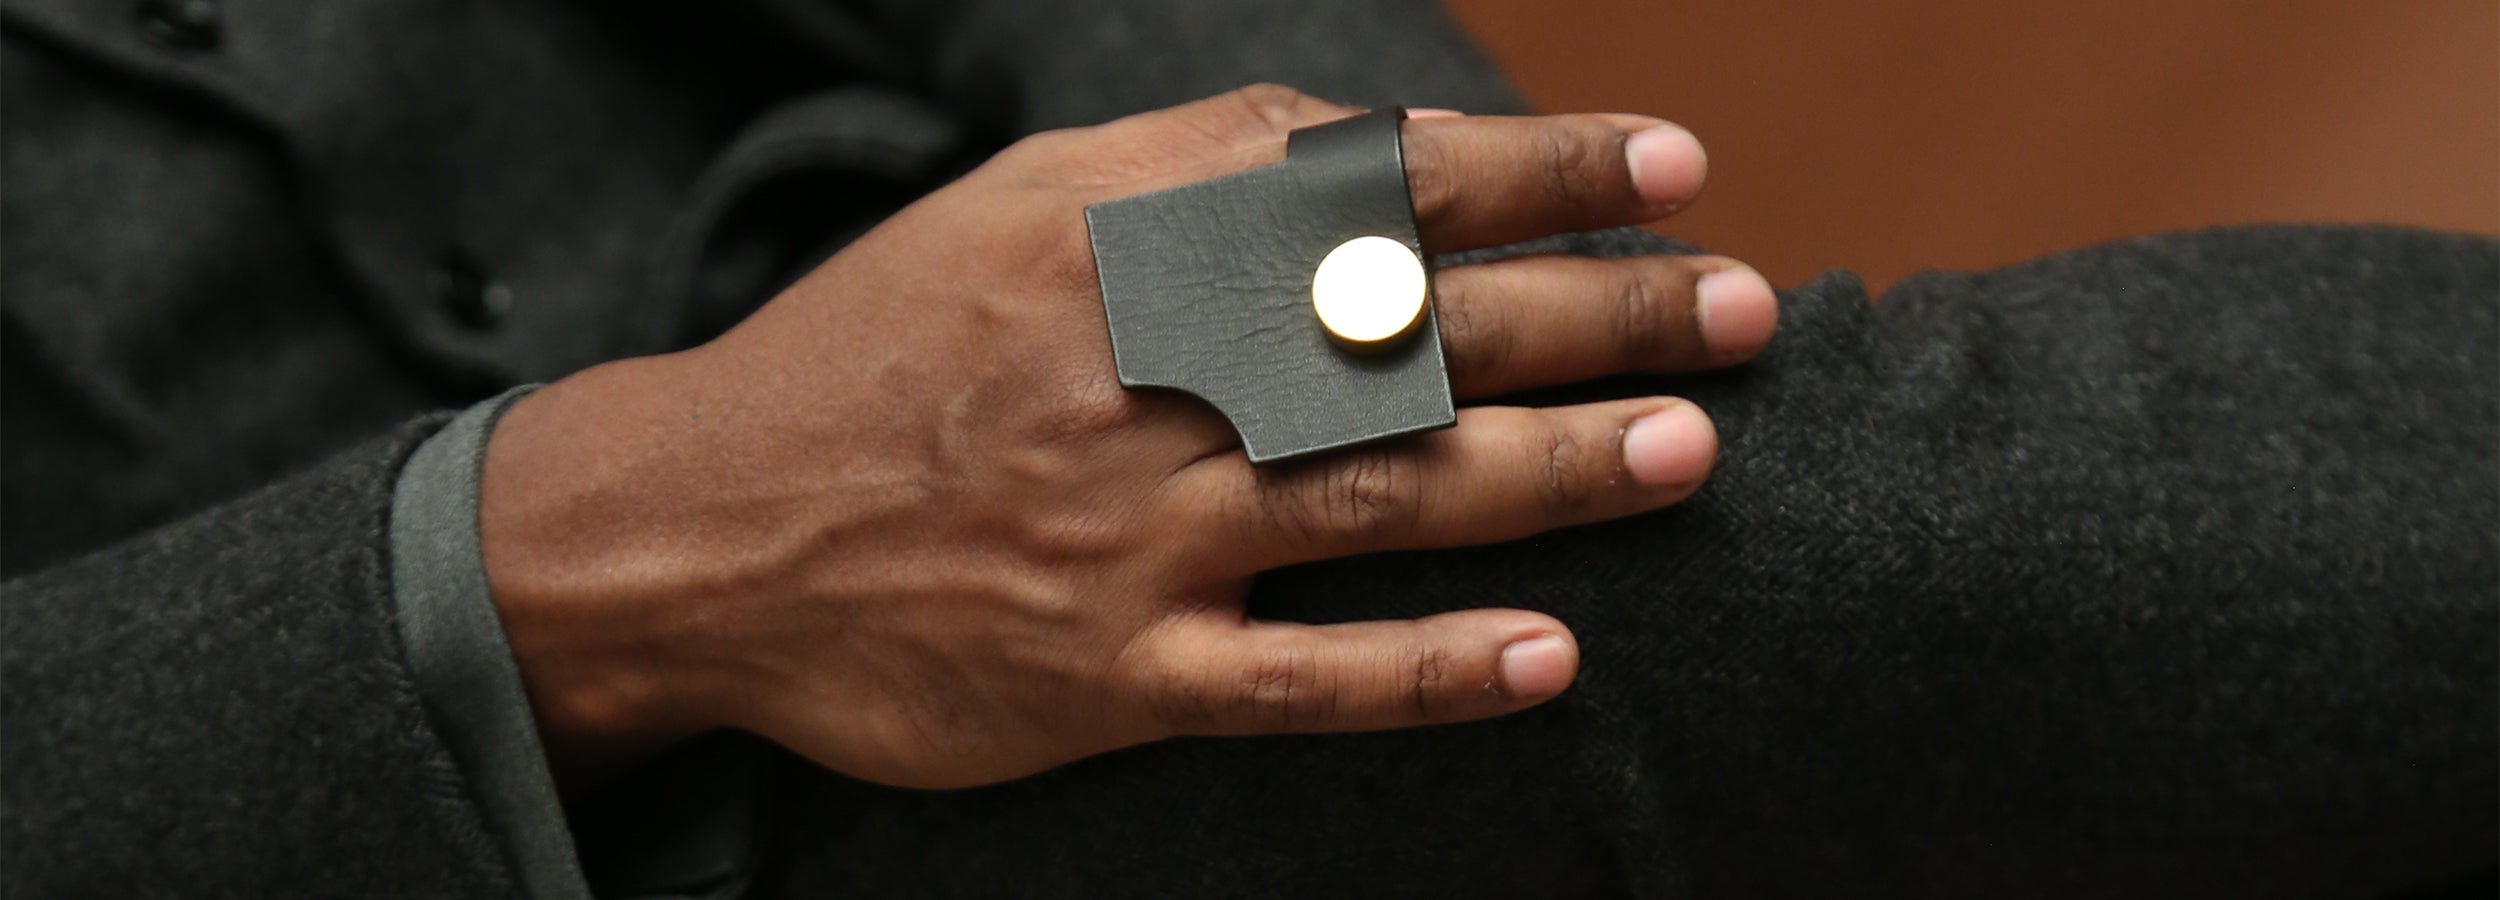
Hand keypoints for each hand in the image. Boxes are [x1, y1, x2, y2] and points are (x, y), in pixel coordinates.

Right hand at [477, 85, 1778, 789]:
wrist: (700, 529)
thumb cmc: (884, 350)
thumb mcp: (1016, 204)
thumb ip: (1195, 164)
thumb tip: (1375, 142)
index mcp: (1125, 251)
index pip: (1376, 193)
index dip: (1536, 177)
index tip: (1668, 168)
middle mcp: (1144, 384)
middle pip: (1413, 342)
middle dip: (1595, 316)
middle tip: (1742, 309)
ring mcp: (1131, 540)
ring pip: (1383, 501)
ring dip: (1551, 475)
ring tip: (1692, 452)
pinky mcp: (1109, 679)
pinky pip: (1296, 684)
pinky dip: (1425, 674)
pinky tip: (1548, 660)